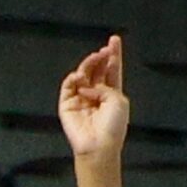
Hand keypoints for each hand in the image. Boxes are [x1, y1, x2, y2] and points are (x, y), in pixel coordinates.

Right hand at [58, 35, 128, 160]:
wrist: (99, 146)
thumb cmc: (113, 126)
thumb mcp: (118, 100)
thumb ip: (105, 86)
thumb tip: (88, 84)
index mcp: (112, 94)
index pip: (112, 70)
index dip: (113, 55)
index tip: (114, 40)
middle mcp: (97, 95)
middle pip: (97, 70)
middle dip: (100, 57)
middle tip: (104, 50)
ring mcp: (81, 99)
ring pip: (83, 75)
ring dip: (88, 64)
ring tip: (94, 58)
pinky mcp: (67, 104)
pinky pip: (68, 86)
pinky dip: (73, 78)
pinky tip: (79, 76)